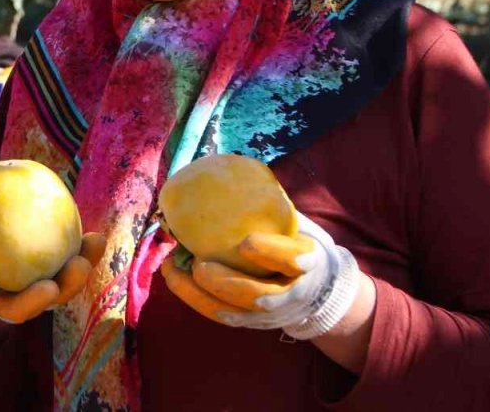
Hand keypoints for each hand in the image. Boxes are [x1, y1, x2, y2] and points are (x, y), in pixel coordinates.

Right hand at [0, 183, 106, 324]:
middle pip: (14, 309)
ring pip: (50, 297)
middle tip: (49, 288)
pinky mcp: (54, 281)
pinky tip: (96, 238)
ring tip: (81, 263)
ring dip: (69, 285)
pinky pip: (70, 272)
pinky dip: (84, 257)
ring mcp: (29, 293)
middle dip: (33, 304)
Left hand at [160, 211, 361, 339]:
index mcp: (306, 261)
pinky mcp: (251, 321)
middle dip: (227, 282)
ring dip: (200, 293)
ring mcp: (271, 313)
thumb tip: (227, 169)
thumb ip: (270, 205)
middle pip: (260, 296)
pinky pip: (221, 315)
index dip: (271, 253)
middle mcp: (291, 293)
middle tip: (199, 264)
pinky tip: (174, 277)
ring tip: (174, 269)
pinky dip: (195, 299)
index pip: (293, 260)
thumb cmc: (295, 242)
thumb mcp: (294, 223)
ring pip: (236, 312)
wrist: (316, 288)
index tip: (246, 241)